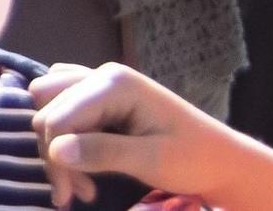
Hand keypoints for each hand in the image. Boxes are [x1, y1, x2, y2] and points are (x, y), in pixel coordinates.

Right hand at [30, 63, 260, 208]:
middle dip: (54, 153)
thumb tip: (55, 151)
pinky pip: (63, 106)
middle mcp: (102, 75)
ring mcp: (100, 84)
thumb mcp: (152, 161)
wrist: (224, 161)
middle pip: (48, 108)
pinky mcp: (101, 98)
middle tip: (77, 193)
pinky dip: (64, 135)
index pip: (59, 116)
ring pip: (49, 105)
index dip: (54, 157)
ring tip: (82, 183)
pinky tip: (80, 161)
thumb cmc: (195, 160)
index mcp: (115, 84)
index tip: (67, 196)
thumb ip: (103, 152)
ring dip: (57, 146)